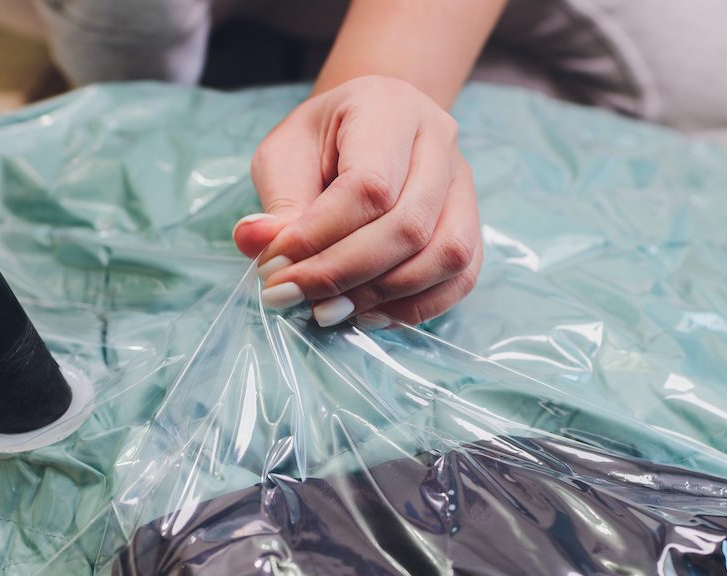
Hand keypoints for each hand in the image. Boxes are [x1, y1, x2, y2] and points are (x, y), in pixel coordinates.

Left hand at [233, 75, 481, 327]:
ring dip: (383, 294)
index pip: (368, 186)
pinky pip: (462, 276)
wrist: (372, 126)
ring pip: (447, 254)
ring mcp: (464, 185)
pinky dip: (415, 306)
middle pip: (409, 226)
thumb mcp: (285, 154)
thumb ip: (277, 201)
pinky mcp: (471, 223)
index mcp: (390, 110)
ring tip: (328, 310)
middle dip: (344, 273)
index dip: (319, 237)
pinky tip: (368, 314)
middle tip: (293, 297)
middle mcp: (439, 142)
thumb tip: (254, 243)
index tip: (273, 268)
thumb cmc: (324, 140)